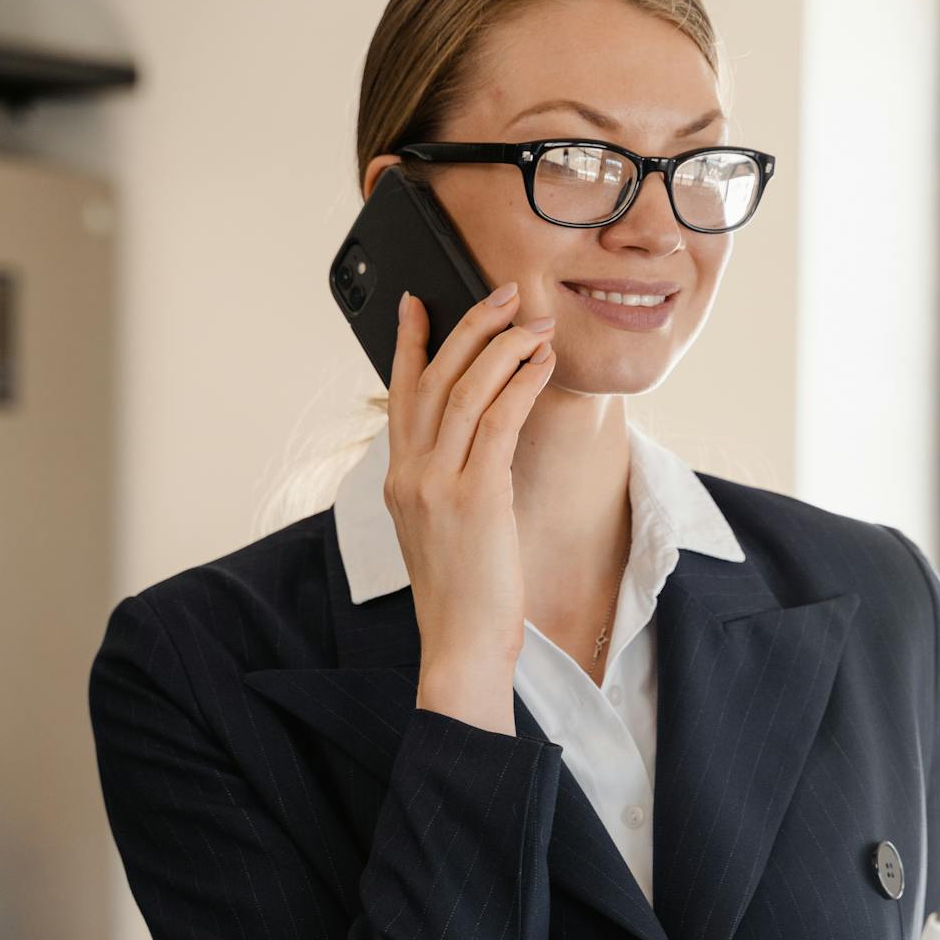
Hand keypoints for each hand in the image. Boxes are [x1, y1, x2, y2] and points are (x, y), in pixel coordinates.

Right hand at [386, 283, 554, 685]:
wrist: (461, 644)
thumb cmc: (463, 594)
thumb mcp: (440, 529)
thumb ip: (446, 481)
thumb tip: (480, 438)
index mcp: (398, 480)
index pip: (399, 394)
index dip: (409, 342)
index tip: (417, 301)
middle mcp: (410, 474)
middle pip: (433, 378)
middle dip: (470, 326)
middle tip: (504, 295)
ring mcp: (437, 484)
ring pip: (465, 390)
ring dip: (504, 347)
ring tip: (535, 323)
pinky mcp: (475, 497)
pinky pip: (497, 422)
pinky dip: (521, 384)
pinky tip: (541, 365)